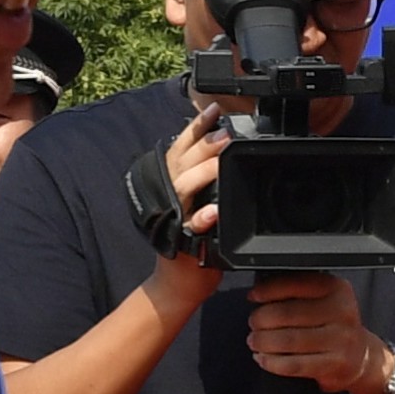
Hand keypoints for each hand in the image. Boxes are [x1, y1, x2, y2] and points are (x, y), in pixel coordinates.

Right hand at [137, 105, 230, 306]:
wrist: (178, 284)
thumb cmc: (191, 241)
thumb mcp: (196, 202)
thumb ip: (203, 179)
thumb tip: (221, 149)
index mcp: (173, 182)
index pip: (181, 148)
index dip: (196, 127)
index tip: (214, 110)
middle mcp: (169, 195)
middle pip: (182, 162)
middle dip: (203, 144)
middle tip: (225, 132)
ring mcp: (174, 217)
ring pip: (183, 186)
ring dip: (203, 172)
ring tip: (221, 160)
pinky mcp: (183, 241)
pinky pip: (191, 226)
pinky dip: (203, 217)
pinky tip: (215, 211)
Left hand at [247, 270, 379, 393]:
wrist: (362, 357)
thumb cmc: (334, 327)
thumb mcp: (325, 300)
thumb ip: (299, 293)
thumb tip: (260, 291)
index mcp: (337, 289)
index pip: (295, 284)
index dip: (268, 290)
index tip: (254, 296)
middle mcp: (341, 312)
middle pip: (288, 314)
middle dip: (261, 319)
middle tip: (254, 323)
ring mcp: (340, 340)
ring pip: (288, 340)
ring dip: (263, 341)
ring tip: (255, 341)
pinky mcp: (334, 364)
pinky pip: (293, 364)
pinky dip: (272, 362)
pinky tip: (264, 359)